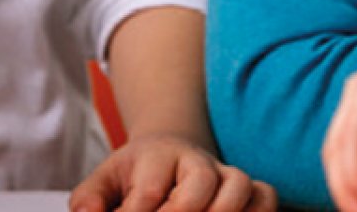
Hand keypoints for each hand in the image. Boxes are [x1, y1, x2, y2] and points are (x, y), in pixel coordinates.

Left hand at [69, 134, 276, 211]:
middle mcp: (195, 161)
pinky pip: (265, 195)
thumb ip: (91, 199)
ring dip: (223, 211)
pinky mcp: (247, 188)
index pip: (150, 188)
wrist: (169, 152)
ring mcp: (224, 174)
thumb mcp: (104, 181)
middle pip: (200, 180)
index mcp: (156, 156)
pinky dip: (258, 211)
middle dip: (182, 211)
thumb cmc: (134, 176)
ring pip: (238, 185)